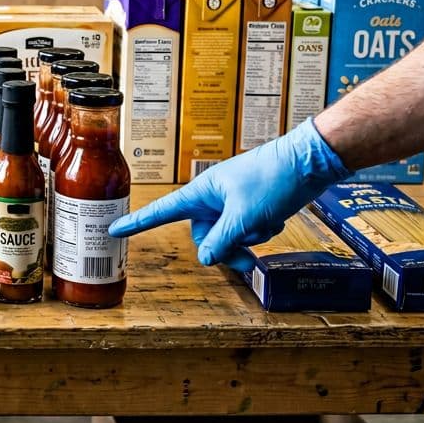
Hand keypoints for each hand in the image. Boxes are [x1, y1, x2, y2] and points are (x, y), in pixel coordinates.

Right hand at [108, 119, 349, 270]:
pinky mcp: (251, 204)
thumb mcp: (245, 216)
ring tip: (268, 226)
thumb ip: (222, 240)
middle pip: (205, 234)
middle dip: (225, 248)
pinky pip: (247, 228)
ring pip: (229, 234)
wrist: (309, 161)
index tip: (115, 229)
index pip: (162, 211)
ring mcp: (233, 200)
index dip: (138, 222)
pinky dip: (261, 229)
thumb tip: (205, 259)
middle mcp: (213, 197)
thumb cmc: (273, 179)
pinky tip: (277, 217)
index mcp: (201, 192)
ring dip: (248, 238)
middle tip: (246, 261)